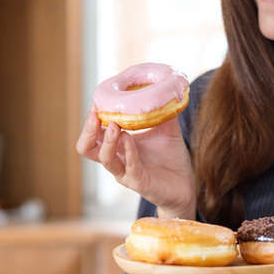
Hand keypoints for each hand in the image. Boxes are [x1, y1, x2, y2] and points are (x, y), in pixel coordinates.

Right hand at [76, 110, 195, 219]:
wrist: (185, 185)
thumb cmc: (171, 158)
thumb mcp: (166, 129)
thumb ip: (161, 111)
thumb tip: (164, 88)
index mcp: (117, 146)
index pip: (94, 133)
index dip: (91, 119)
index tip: (98, 102)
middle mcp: (117, 160)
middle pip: (87, 148)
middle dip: (87, 131)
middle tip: (95, 115)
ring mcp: (126, 173)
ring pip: (106, 159)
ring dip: (108, 141)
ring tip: (115, 126)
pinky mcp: (139, 183)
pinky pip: (129, 168)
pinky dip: (128, 152)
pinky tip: (129, 139)